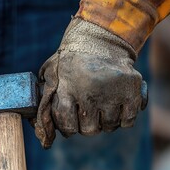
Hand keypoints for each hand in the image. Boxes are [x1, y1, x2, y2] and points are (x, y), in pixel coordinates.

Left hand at [35, 18, 147, 147]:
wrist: (100, 39)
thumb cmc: (71, 62)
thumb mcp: (52, 75)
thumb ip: (46, 98)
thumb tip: (39, 128)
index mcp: (66, 89)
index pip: (66, 124)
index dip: (68, 128)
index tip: (71, 123)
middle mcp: (88, 92)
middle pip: (89, 130)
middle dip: (87, 125)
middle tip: (88, 113)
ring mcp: (111, 92)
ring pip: (109, 126)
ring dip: (106, 121)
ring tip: (102, 106)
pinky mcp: (131, 91)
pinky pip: (127, 121)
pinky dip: (123, 118)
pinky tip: (117, 105)